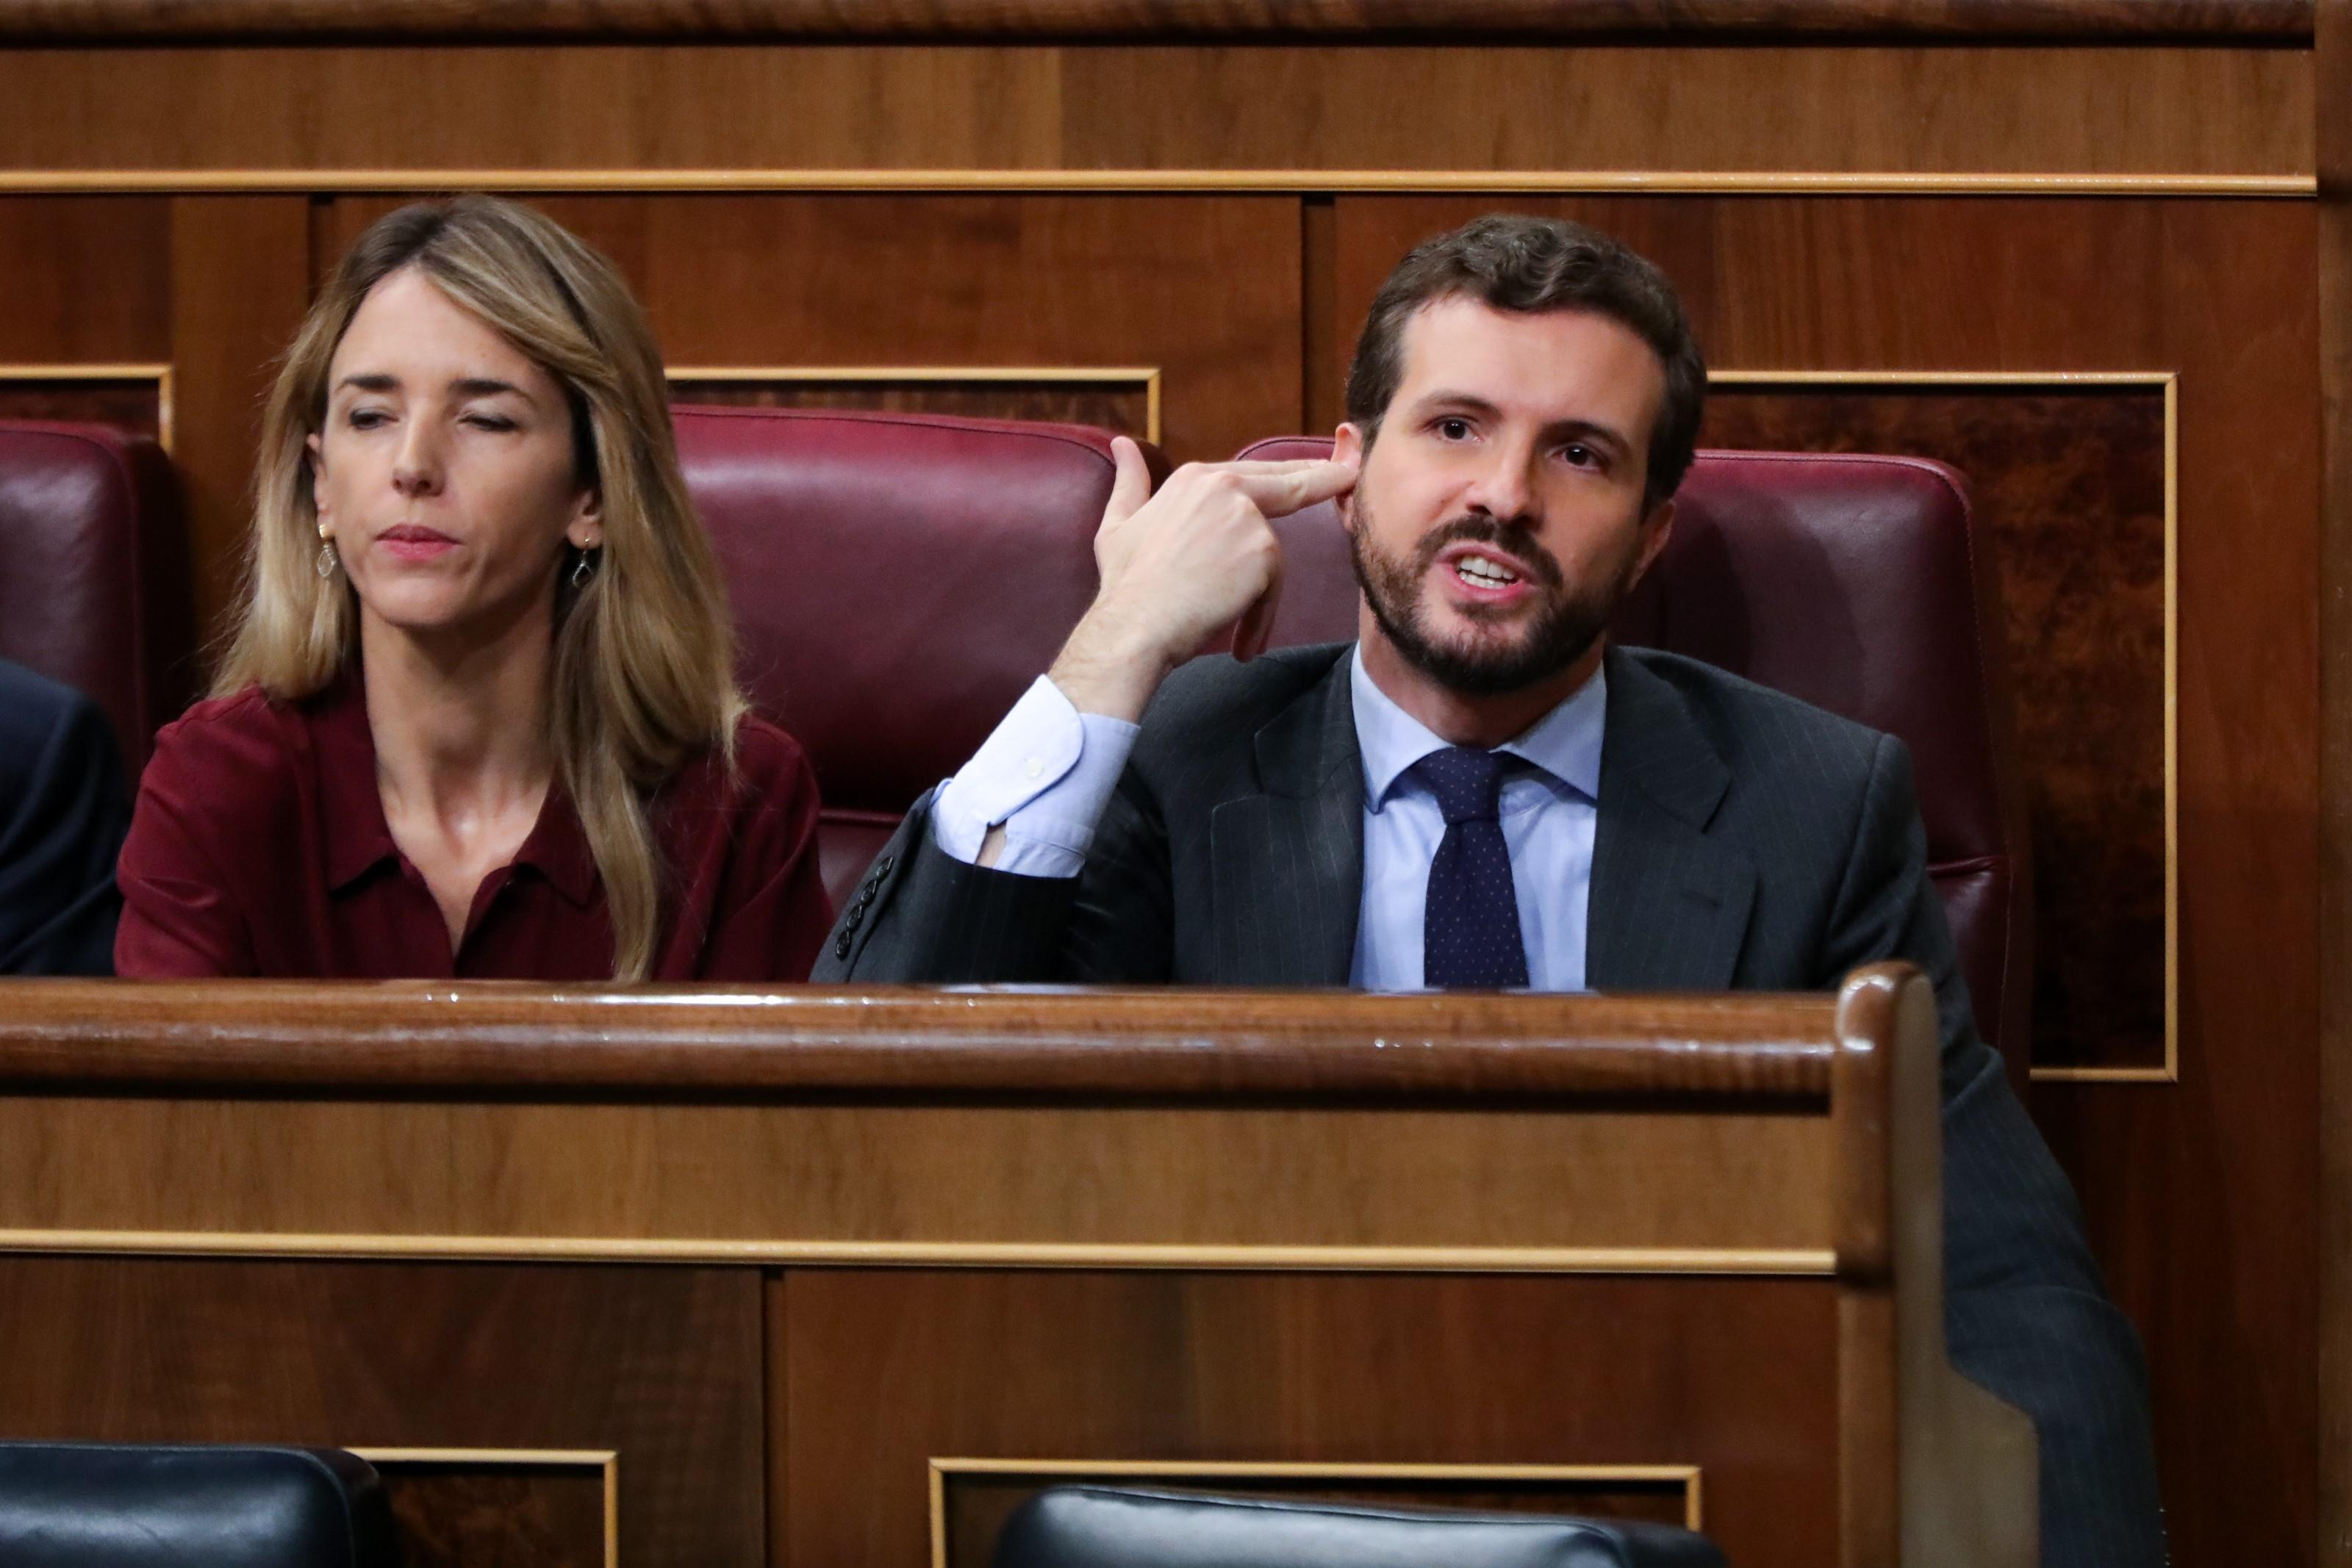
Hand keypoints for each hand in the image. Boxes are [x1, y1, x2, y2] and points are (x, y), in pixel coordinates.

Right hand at [1048, 437, 1355, 721]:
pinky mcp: (1263, 551)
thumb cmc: (1125, 585)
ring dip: (1260, 596)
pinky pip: (1273, 587)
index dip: (1292, 473)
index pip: (1257, 472)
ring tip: (1236, 631)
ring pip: (1273, 554)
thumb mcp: (1118, 524)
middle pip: (1289, 484)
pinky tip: (1242, 644)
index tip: (1323, 469)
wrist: (1133, 627)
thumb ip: (1130, 482)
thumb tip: (1122, 445)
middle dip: (1325, 479)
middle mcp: (1224, 487)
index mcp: (1196, 477)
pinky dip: (1261, 617)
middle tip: (1350, 475)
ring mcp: (1246, 517)